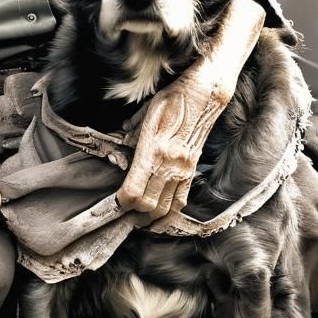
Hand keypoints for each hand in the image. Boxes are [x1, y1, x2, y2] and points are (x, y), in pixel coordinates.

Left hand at [118, 60, 234, 217]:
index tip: (114, 202)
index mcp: (153, 150)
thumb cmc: (172, 100)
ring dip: (150, 219)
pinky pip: (181, 200)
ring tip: (138, 221)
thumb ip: (131, 132)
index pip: (133, 190)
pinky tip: (159, 217)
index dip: (121, 202)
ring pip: (165, 208)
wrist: (204, 96)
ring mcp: (183, 170)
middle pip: (148, 205)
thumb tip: (121, 142)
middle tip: (122, 215)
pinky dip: (169, 213)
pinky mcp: (192, 170)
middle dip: (133, 214)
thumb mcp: (146, 113)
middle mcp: (169, 164)